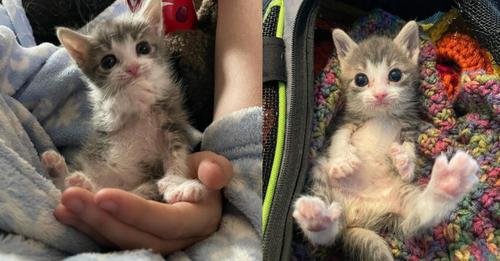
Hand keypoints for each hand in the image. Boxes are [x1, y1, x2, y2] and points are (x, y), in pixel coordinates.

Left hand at [54, 151, 232, 253]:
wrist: (197, 187)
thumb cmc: (203, 174)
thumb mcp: (215, 165)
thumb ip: (217, 168)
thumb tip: (211, 175)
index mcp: (196, 221)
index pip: (165, 221)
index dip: (134, 211)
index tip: (102, 194)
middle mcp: (176, 240)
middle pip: (136, 238)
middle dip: (101, 220)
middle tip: (70, 198)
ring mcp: (155, 243)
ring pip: (120, 242)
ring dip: (89, 225)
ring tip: (63, 205)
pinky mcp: (138, 239)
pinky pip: (112, 239)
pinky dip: (88, 228)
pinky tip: (66, 214)